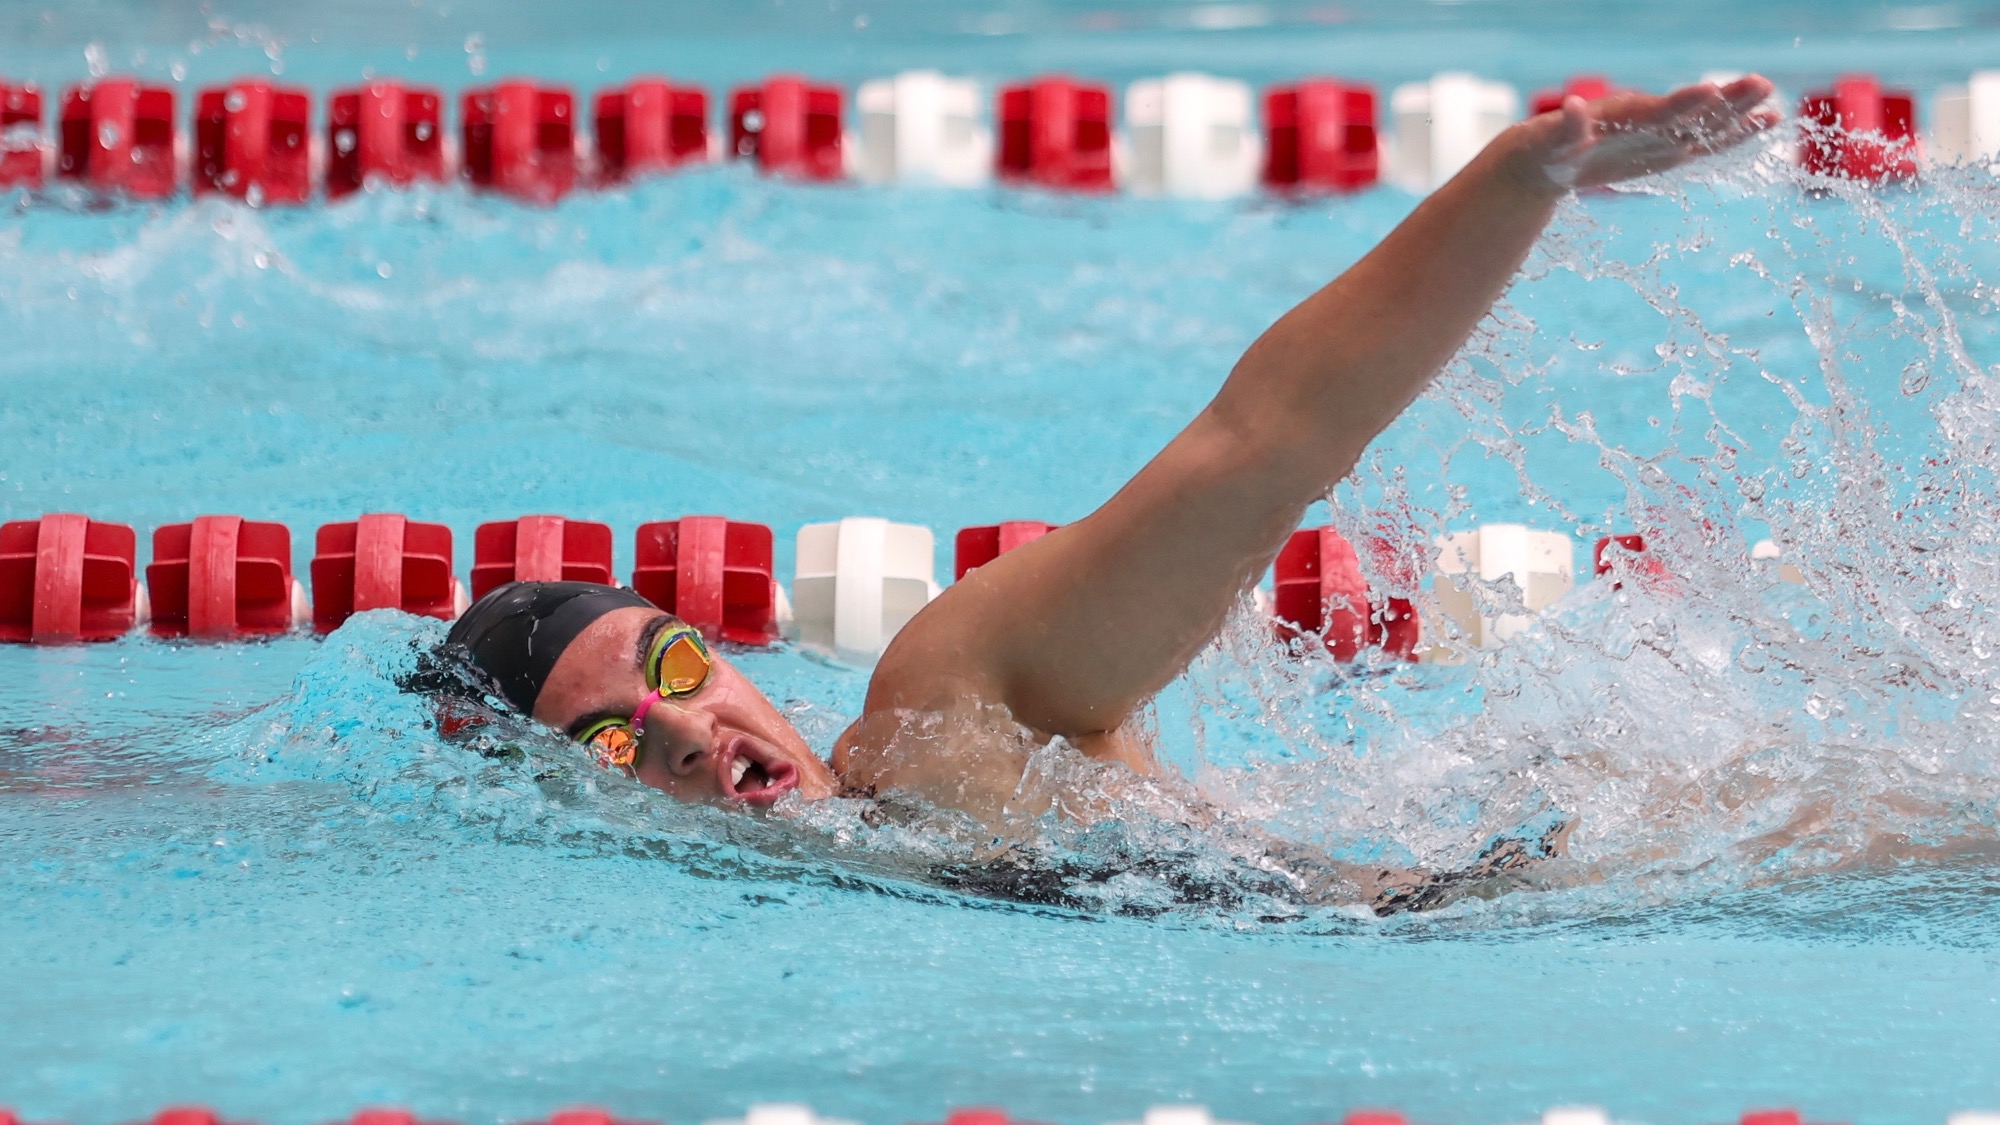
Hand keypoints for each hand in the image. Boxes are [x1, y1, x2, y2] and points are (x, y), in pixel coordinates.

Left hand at [1513, 75, 1780, 191]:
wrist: (1550, 158)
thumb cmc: (1548, 149)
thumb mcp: (1551, 143)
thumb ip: (1566, 128)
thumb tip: (1572, 107)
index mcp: (1624, 117)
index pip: (1659, 110)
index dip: (1684, 104)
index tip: (1710, 91)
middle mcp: (1649, 122)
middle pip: (1693, 111)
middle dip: (1725, 101)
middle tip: (1760, 83)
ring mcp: (1663, 136)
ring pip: (1708, 123)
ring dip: (1738, 111)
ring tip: (1771, 95)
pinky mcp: (1669, 153)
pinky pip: (1708, 144)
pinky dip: (1737, 134)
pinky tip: (1770, 120)